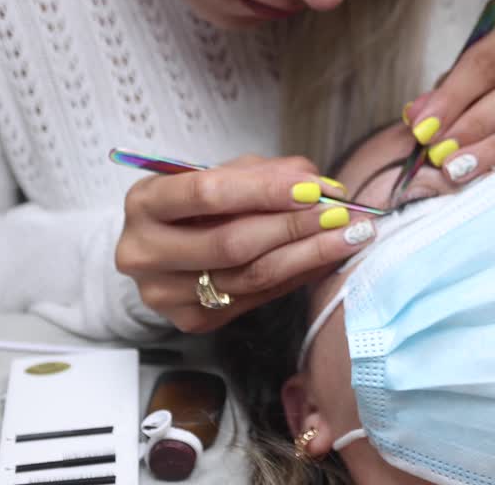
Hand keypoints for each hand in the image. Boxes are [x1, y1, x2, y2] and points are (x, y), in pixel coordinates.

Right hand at [115, 156, 375, 332]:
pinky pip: (256, 297)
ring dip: (307, 255)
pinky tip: (325, 258)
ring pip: (249, 276)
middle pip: (232, 243)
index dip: (265, 191)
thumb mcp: (220, 174)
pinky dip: (296, 276)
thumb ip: (265, 174)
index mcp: (145, 203)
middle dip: (295, 227)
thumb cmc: (195, 203)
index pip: (207, 194)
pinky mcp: (190, 320)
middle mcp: (144, 252)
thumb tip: (320, 185)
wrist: (161, 248)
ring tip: (349, 237)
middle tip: (343, 215)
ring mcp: (164, 293)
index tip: (314, 189)